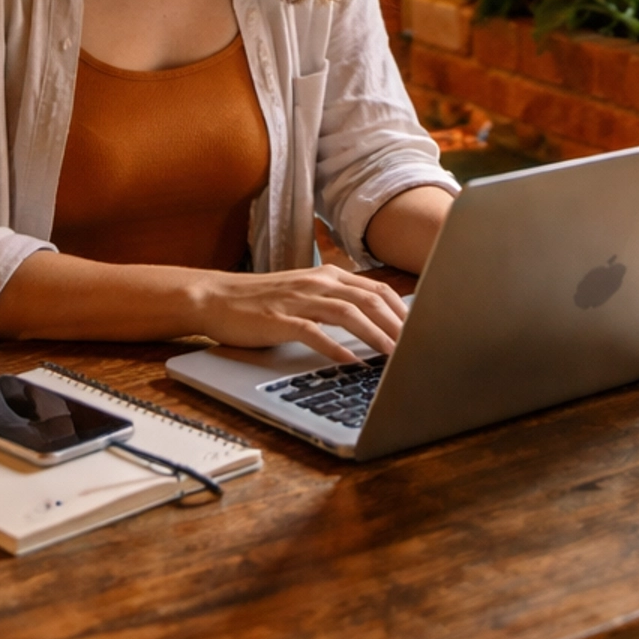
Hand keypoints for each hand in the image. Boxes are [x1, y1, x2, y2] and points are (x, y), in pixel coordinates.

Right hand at [184, 265, 407, 361]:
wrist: (216, 298)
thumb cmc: (263, 301)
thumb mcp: (306, 294)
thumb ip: (336, 302)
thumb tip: (374, 322)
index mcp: (328, 276)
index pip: (377, 290)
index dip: (403, 311)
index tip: (422, 331)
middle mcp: (318, 283)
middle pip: (370, 300)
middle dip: (398, 324)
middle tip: (417, 346)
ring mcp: (299, 300)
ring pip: (348, 314)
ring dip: (375, 335)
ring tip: (394, 356)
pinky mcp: (280, 319)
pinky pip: (314, 332)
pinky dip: (335, 347)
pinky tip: (350, 362)